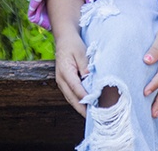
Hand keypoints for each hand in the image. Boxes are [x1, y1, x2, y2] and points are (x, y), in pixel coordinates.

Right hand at [46, 0, 88, 116]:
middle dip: (83, 109)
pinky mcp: (65, 83)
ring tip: (93, 117)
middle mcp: (61, 79)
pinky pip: (71, 95)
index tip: (95, 107)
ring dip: (81, 108)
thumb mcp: (81, 51)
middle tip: (95, 119)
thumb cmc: (73, 44)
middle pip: (72, 98)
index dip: (85, 98)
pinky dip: (79, 102)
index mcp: (65, 71)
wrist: (64, 38)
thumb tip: (90, 78)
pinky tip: (88, 107)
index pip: (76, 88)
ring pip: (71, 99)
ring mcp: (62, 82)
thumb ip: (85, 65)